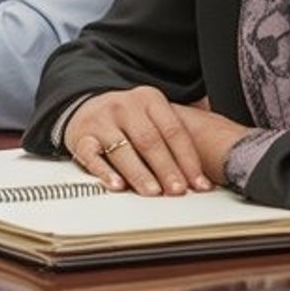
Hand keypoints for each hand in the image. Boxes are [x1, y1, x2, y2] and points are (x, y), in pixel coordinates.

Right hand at [63, 88, 250, 196]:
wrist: (84, 106)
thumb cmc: (127, 118)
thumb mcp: (153, 113)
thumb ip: (177, 133)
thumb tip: (208, 169)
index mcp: (149, 99)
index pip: (174, 130)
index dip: (188, 159)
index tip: (199, 183)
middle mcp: (124, 107)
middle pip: (150, 140)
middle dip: (166, 168)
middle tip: (177, 190)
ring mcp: (101, 121)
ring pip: (122, 149)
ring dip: (139, 173)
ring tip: (152, 192)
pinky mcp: (81, 136)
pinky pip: (92, 155)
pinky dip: (104, 172)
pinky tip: (117, 185)